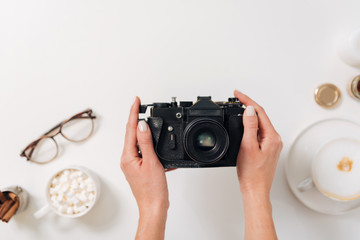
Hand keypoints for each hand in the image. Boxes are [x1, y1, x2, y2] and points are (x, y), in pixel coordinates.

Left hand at [121, 97, 169, 239]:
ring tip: (149, 121)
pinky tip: (158, 145)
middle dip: (137, 119)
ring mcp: (133, 164)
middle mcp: (128, 159)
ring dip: (145, 132)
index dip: (133, 112)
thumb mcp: (151, 162)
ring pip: (140, 143)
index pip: (130, 129)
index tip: (136, 100)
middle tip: (141, 106)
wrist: (154, 207)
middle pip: (132, 134)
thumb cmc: (152, 190)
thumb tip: (142, 125)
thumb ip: (146, 142)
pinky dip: (152, 147)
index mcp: (128, 156)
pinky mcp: (140, 168)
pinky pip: (145, 152)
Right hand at [234, 90, 281, 239]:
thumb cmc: (252, 173)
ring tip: (237, 109)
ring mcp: (270, 144)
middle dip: (248, 106)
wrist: (255, 189)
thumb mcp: (248, 147)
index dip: (247, 100)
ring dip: (248, 116)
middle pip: (260, 116)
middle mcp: (274, 139)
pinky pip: (258, 132)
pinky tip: (242, 126)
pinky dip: (249, 126)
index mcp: (272, 137)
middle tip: (236, 98)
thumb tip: (249, 110)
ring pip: (259, 124)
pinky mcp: (266, 149)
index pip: (259, 112)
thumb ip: (249, 127)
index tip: (237, 94)